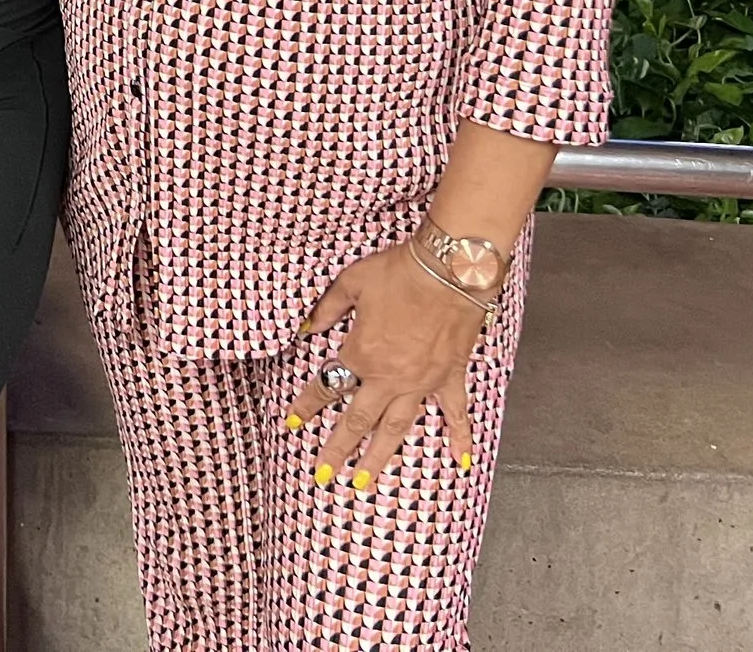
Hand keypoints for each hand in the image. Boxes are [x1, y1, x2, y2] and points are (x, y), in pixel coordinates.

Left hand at [287, 242, 485, 486]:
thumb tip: (305, 328)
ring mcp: (421, 382)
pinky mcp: (449, 376)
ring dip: (379, 457)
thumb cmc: (398, 272)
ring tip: (365, 481)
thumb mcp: (350, 284)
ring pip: (397, 428)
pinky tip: (460, 461)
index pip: (326, 387)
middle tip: (325, 475)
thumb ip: (325, 310)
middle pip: (357, 421)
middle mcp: (388, 377)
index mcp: (360, 354)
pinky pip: (454, 413)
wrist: (449, 269)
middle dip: (337, 449)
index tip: (292, 422)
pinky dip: (459, 437)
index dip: (306, 406)